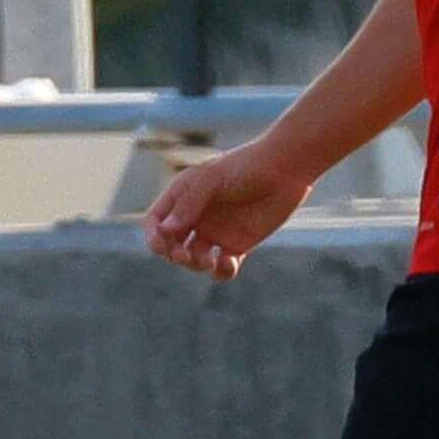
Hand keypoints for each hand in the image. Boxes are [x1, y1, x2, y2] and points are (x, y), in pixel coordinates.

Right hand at [143, 141, 312, 280]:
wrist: (284, 170)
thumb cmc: (245, 167)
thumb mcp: (212, 180)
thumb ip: (188, 204)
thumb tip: (165, 230)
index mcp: (183, 196)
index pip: (156, 221)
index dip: (153, 236)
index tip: (162, 246)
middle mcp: (196, 216)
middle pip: (170, 244)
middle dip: (173, 255)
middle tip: (185, 256)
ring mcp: (216, 232)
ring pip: (193, 260)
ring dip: (196, 265)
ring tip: (210, 260)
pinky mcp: (238, 245)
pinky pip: (222, 267)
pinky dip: (221, 271)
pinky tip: (229, 262)